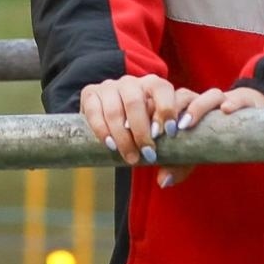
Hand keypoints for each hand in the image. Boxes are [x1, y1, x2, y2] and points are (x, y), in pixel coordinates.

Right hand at [78, 75, 193, 166]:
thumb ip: (173, 162)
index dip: (166, 109)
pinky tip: (110, 145)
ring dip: (122, 136)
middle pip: (135, 101)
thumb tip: (164, 181)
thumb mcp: (166, 143)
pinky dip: (102, 130)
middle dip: (142, 131)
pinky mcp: (90, 94)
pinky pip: (94, 110)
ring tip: (130, 157)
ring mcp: (109, 86)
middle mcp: (132, 82)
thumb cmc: (148, 134)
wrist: (119, 125)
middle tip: (148, 155)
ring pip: (114, 109)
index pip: (162, 89)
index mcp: (154, 85)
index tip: (171, 134)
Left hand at [153, 86, 263, 189]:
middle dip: (171, 110)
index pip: (166, 102)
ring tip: (187, 123)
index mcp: (186, 107)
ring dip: (197, 107)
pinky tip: (226, 110)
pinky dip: (233, 102)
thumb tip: (163, 182)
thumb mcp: (194, 153)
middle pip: (184, 95)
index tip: (146, 131)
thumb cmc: (213, 136)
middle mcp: (202, 100)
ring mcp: (224, 100)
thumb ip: (178, 165)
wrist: (249, 117)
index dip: (154, 112)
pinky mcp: (245, 102)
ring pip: (210, 95)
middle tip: (163, 131)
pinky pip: (239, 98)